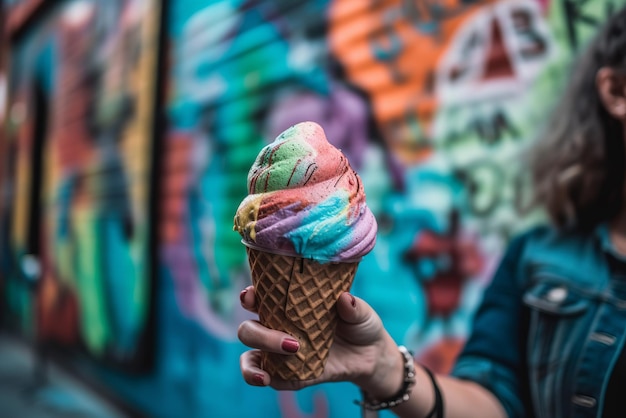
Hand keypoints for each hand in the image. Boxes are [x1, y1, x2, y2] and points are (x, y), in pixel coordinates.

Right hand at [238, 286, 402, 396]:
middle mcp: (279, 327)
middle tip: (291, 342)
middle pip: (249, 330)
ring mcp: (282, 354)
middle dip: (258, 335)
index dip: (249, 296)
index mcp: (289, 306)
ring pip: (250, 357)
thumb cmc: (360, 324)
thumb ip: (353, 307)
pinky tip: (268, 379)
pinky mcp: (291, 375)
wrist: (372, 356)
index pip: (259, 298)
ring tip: (267, 371)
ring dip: (251, 363)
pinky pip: (271, 379)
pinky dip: (263, 379)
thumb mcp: (361, 312)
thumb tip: (344, 298)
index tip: (250, 296)